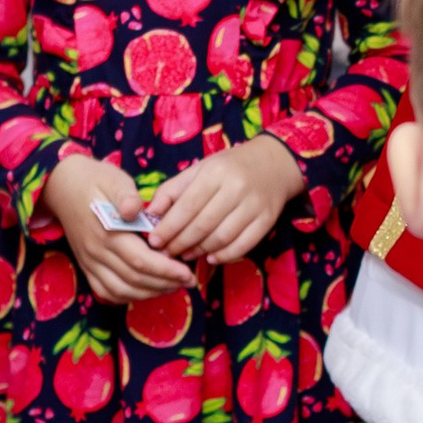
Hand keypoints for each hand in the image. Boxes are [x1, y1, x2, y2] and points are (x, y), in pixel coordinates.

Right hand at [43, 149, 191, 307]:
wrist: (62, 186)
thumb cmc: (95, 180)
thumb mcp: (114, 179)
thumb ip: (126, 196)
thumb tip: (135, 210)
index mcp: (107, 231)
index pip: (140, 260)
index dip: (166, 271)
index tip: (188, 273)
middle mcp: (97, 252)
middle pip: (134, 279)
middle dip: (165, 284)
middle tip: (189, 281)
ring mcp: (89, 261)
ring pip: (120, 290)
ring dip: (149, 293)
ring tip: (173, 286)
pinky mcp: (86, 266)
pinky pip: (105, 291)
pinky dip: (127, 296)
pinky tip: (146, 291)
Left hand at [146, 136, 304, 267]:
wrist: (273, 164)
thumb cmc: (228, 168)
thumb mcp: (199, 170)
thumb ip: (172, 190)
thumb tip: (150, 213)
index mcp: (215, 172)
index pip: (187, 206)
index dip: (168, 228)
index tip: (154, 241)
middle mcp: (237, 187)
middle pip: (203, 225)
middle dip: (180, 243)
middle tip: (166, 253)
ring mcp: (255, 205)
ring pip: (222, 238)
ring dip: (200, 251)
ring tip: (185, 255)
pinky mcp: (268, 220)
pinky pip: (244, 245)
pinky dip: (224, 256)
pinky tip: (210, 258)